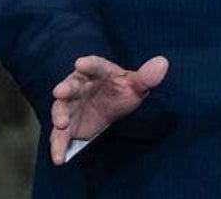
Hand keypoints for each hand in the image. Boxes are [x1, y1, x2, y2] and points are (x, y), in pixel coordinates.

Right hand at [49, 54, 168, 164]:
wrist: (111, 106)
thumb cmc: (122, 90)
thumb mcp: (136, 85)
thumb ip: (147, 77)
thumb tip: (163, 62)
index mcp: (98, 72)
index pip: (94, 65)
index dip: (88, 64)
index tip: (80, 64)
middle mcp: (80, 85)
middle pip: (71, 86)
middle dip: (65, 89)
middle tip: (59, 92)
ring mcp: (72, 105)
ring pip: (62, 108)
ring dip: (59, 115)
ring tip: (61, 124)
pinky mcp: (69, 124)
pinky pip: (60, 134)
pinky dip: (57, 144)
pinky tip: (58, 157)